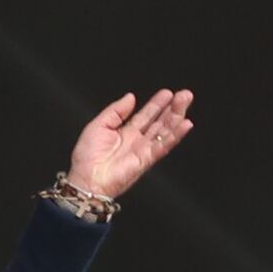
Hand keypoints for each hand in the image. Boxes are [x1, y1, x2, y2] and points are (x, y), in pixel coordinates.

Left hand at [63, 88, 195, 201]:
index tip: (168, 93)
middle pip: (160, 122)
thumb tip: (131, 97)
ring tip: (185, 102)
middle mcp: (137, 141)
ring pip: (165, 131)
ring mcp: (144, 150)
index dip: (157, 104)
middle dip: (173, 108)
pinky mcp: (147, 159)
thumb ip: (116, 110)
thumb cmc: (88, 157)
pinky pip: (164, 145)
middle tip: (185, 95)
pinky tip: (185, 124)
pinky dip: (175, 135)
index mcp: (125, 132)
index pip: (146, 115)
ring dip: (177, 116)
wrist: (87, 178)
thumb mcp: (98, 124)